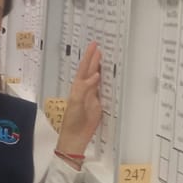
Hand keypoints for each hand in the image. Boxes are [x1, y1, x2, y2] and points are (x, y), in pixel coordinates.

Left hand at [57, 43, 103, 157]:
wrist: (76, 136)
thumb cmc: (72, 120)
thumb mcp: (77, 102)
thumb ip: (85, 88)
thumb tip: (95, 75)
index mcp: (78, 87)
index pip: (84, 68)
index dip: (89, 57)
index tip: (94, 46)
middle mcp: (85, 89)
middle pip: (91, 70)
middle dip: (94, 58)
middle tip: (99, 46)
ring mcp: (92, 96)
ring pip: (97, 78)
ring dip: (100, 68)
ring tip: (105, 57)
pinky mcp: (99, 104)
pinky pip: (104, 89)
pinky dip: (107, 81)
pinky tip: (110, 76)